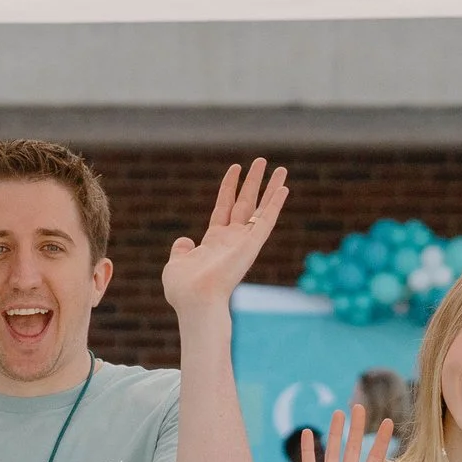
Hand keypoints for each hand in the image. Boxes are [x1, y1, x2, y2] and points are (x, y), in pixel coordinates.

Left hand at [161, 158, 289, 318]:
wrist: (195, 300)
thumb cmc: (183, 289)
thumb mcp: (176, 264)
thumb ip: (181, 251)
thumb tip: (184, 241)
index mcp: (214, 242)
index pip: (224, 207)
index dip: (229, 187)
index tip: (236, 167)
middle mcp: (232, 240)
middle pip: (245, 203)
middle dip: (254, 182)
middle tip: (262, 161)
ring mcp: (243, 241)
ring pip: (260, 208)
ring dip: (270, 188)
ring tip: (281, 168)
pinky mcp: (252, 244)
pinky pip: (266, 220)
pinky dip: (275, 204)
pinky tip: (284, 187)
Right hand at [298, 404, 409, 461]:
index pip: (375, 459)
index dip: (382, 441)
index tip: (389, 422)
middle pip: (353, 449)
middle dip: (357, 428)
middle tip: (360, 406)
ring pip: (333, 454)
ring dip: (335, 434)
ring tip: (339, 413)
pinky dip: (309, 451)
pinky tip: (307, 434)